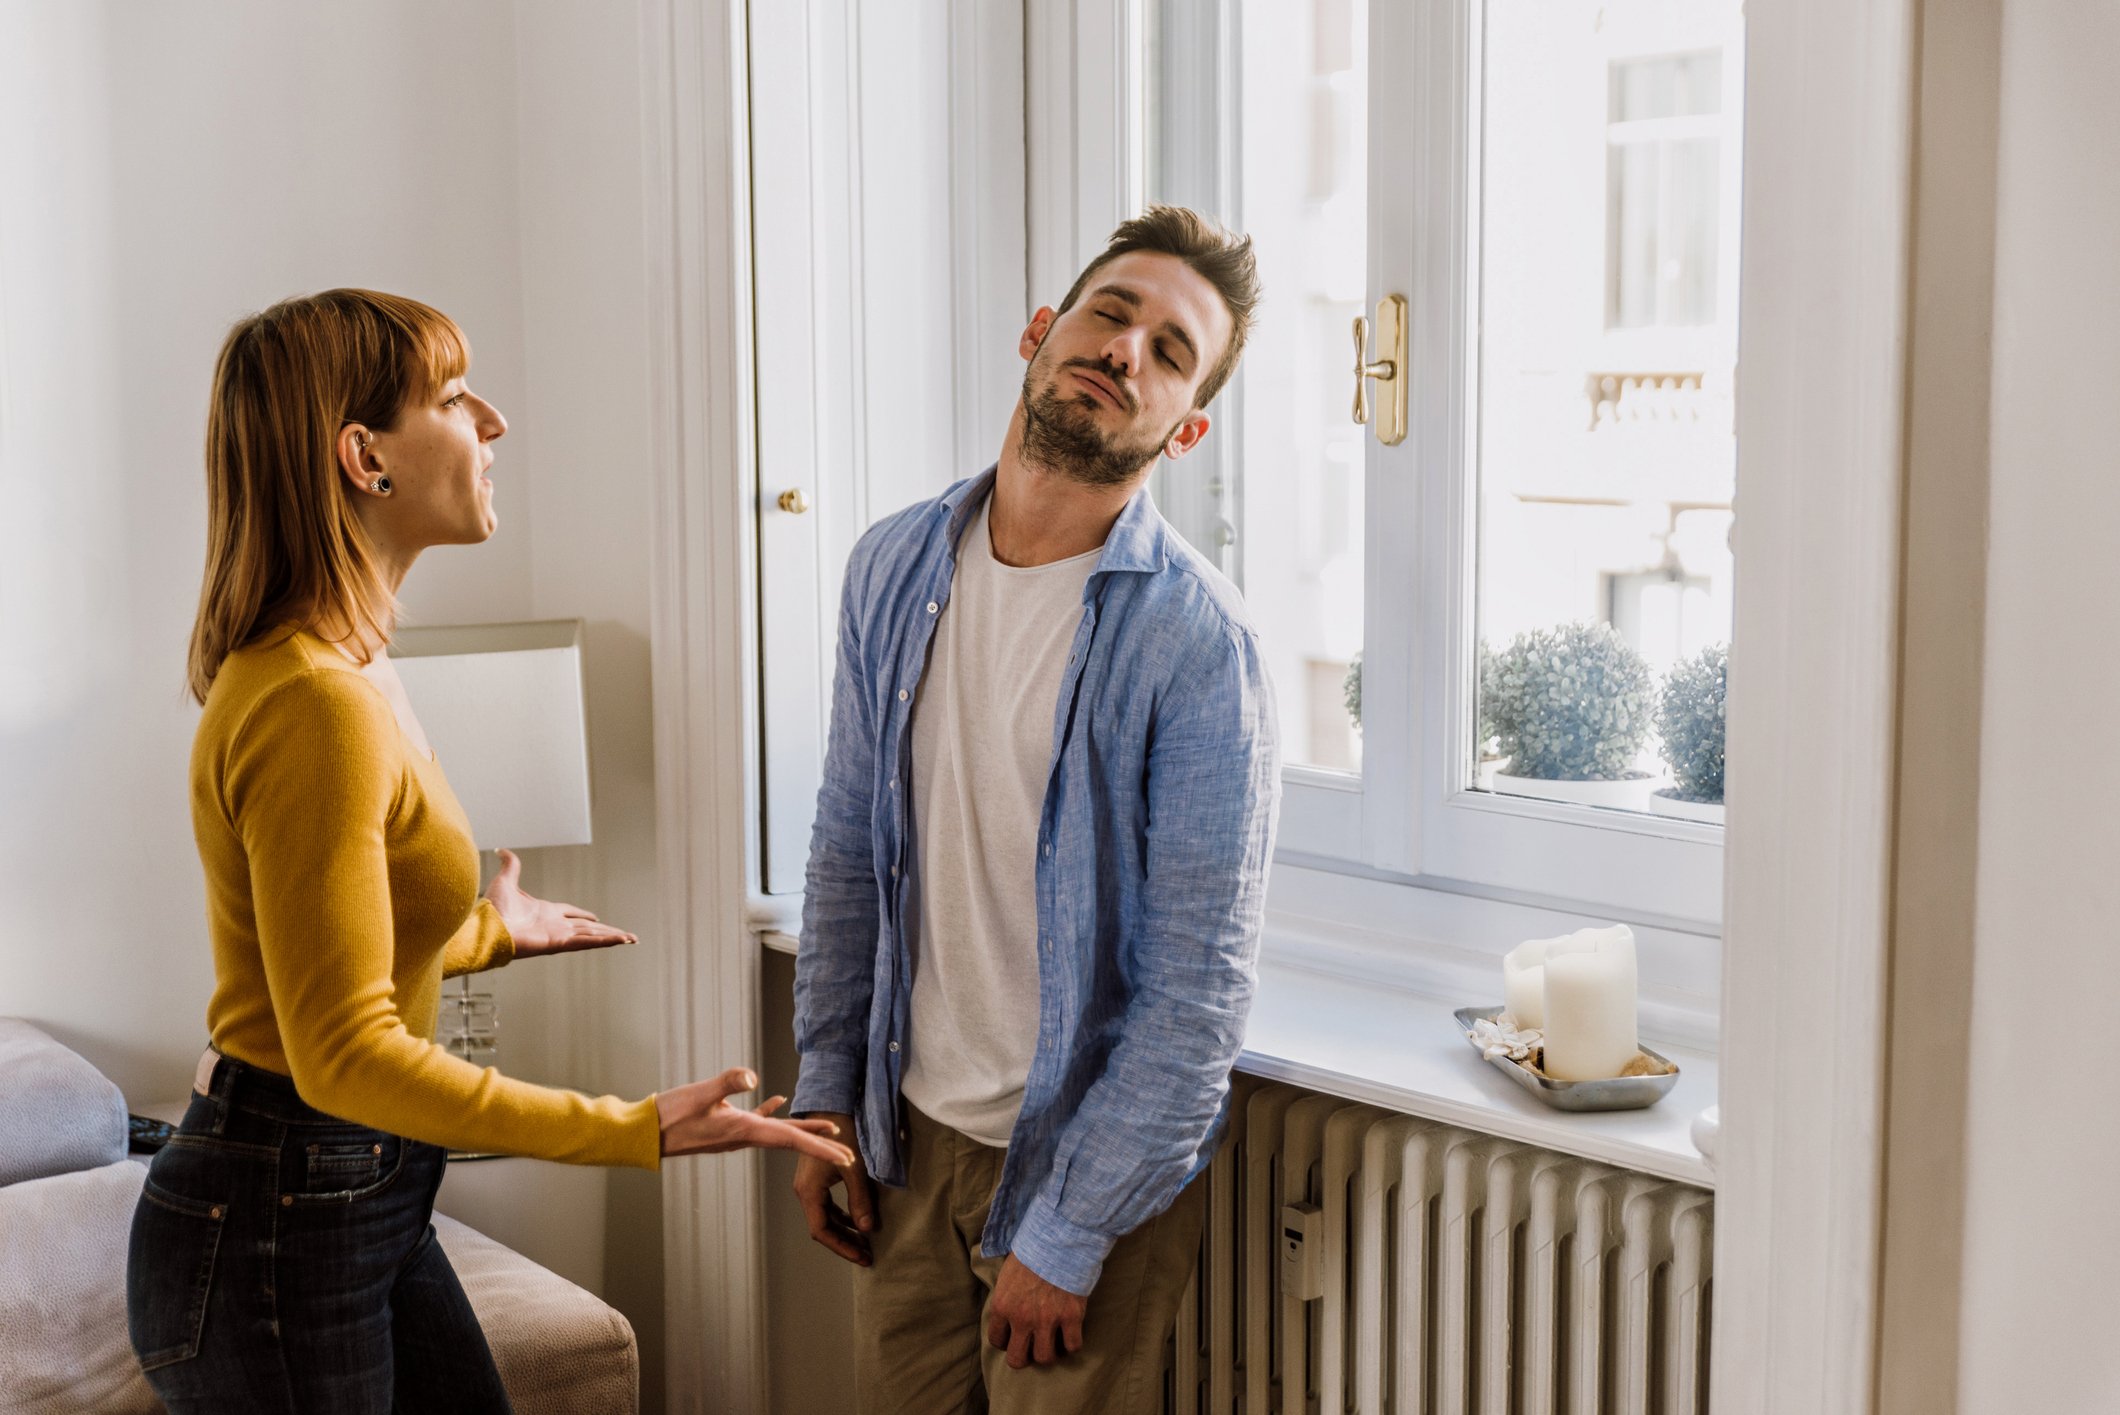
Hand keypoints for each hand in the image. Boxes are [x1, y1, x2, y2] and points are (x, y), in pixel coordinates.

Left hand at [484, 847, 636, 957]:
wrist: (485, 927)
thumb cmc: (492, 909)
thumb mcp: (506, 881)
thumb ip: (511, 865)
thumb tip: (502, 849)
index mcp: (545, 912)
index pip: (570, 914)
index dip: (583, 915)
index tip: (596, 917)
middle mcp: (554, 926)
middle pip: (588, 928)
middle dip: (608, 930)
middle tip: (626, 935)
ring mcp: (558, 936)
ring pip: (592, 936)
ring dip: (613, 936)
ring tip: (631, 939)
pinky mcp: (559, 943)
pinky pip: (586, 942)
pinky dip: (605, 941)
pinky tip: (621, 940)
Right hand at [657, 1067, 854, 1165]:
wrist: (644, 1133)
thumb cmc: (670, 1116)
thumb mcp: (700, 1094)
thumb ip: (727, 1082)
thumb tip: (754, 1076)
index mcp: (744, 1130)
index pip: (792, 1141)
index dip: (821, 1149)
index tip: (845, 1160)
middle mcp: (744, 1136)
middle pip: (792, 1142)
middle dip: (821, 1148)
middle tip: (849, 1157)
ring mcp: (735, 1133)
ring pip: (778, 1133)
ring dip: (803, 1131)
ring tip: (827, 1131)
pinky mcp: (725, 1126)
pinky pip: (757, 1121)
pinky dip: (771, 1112)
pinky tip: (778, 1099)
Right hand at [792, 1112, 875, 1265]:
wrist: (832, 1108)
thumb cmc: (844, 1135)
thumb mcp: (855, 1170)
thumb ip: (860, 1200)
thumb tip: (867, 1229)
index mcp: (809, 1192)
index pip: (821, 1231)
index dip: (842, 1247)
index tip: (862, 1256)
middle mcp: (805, 1192)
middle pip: (823, 1228)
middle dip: (845, 1243)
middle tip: (868, 1255)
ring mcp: (809, 1186)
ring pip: (826, 1217)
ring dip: (845, 1230)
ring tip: (866, 1243)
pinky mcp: (816, 1180)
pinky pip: (828, 1206)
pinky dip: (842, 1216)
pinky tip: (858, 1221)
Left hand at [986, 1254, 1086, 1367]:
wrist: (1058, 1237)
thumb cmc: (1031, 1250)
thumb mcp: (1006, 1273)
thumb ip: (1005, 1297)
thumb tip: (1006, 1310)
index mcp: (1002, 1306)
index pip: (996, 1340)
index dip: (1005, 1341)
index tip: (1013, 1336)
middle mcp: (1022, 1318)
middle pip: (1017, 1360)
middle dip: (1023, 1357)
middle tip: (1031, 1347)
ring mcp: (1047, 1320)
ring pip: (1044, 1358)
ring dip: (1048, 1353)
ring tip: (1052, 1343)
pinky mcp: (1071, 1317)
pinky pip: (1072, 1346)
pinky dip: (1072, 1344)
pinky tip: (1070, 1334)